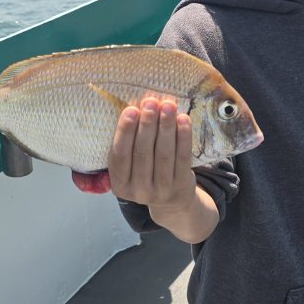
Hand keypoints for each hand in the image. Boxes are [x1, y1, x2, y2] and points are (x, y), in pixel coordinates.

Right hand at [107, 95, 196, 213]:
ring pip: (163, 153)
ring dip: (166, 126)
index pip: (120, 156)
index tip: (130, 110)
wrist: (172, 201)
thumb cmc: (146, 173)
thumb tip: (136, 107)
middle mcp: (139, 191)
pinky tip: (183, 119)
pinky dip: (183, 136)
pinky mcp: (181, 186)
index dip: (125, 132)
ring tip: (168, 105)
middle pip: (142, 153)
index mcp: (119, 185)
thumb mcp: (130, 166)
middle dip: (147, 124)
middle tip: (151, 102)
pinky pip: (183, 157)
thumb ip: (128, 143)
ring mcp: (161, 191)